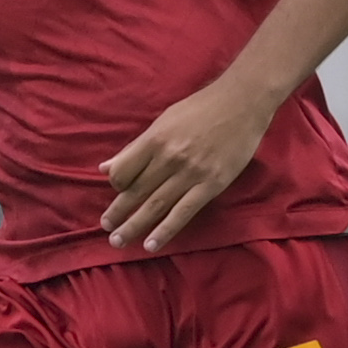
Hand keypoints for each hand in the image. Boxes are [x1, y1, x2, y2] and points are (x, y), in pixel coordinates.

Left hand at [100, 81, 275, 251]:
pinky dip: (165, 230)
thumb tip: (105, 168)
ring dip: (134, 226)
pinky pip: (183, 212)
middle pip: (136, 191)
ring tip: (118, 241)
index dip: (115, 185)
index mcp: (155, 140)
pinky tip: (151, 245)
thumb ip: (135, 148)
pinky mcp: (211, 185)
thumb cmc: (200, 109)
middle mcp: (169, 158)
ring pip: (155, 205)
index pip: (123, 171)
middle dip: (118, 213)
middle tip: (106, 229)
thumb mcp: (163, 121)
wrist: (242, 102)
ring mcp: (191, 173)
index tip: (117, 192)